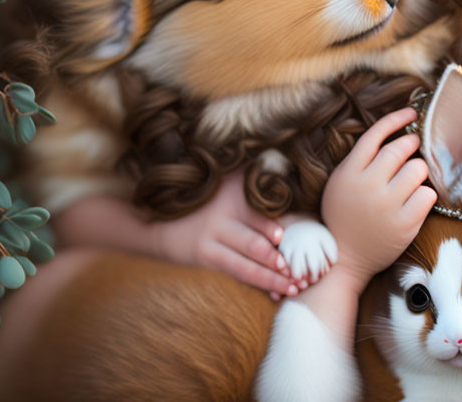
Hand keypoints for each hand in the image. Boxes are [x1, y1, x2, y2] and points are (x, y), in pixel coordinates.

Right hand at [153, 168, 298, 296]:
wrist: (164, 219)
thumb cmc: (208, 196)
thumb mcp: (228, 179)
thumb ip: (254, 175)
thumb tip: (289, 169)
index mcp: (231, 196)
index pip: (255, 214)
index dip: (269, 227)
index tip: (284, 237)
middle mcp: (222, 219)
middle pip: (252, 244)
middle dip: (276, 260)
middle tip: (297, 272)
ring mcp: (212, 241)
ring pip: (246, 266)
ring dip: (271, 279)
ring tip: (293, 286)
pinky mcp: (206, 259)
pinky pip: (236, 274)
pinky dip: (257, 284)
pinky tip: (274, 293)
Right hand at [321, 106, 435, 294]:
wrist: (345, 259)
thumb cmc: (344, 215)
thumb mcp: (341, 182)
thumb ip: (360, 160)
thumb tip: (392, 136)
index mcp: (349, 172)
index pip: (375, 135)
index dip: (396, 120)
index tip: (411, 113)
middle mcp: (367, 186)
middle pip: (399, 150)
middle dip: (412, 143)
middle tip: (415, 144)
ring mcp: (386, 206)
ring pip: (417, 170)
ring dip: (419, 170)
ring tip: (412, 177)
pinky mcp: (404, 225)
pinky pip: (428, 195)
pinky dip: (426, 193)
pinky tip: (417, 198)